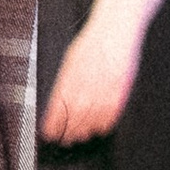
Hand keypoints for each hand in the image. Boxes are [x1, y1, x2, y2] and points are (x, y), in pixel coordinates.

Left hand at [42, 1, 142, 144]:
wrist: (116, 29)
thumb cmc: (92, 42)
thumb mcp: (71, 59)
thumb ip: (65, 81)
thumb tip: (57, 104)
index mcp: (70, 76)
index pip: (58, 107)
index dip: (53, 123)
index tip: (49, 133)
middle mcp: (86, 84)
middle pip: (74, 116)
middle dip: (68, 131)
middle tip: (65, 140)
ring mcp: (104, 87)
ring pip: (92, 118)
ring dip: (85, 130)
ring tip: (80, 137)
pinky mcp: (120, 89)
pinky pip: (112, 113)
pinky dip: (104, 123)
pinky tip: (99, 128)